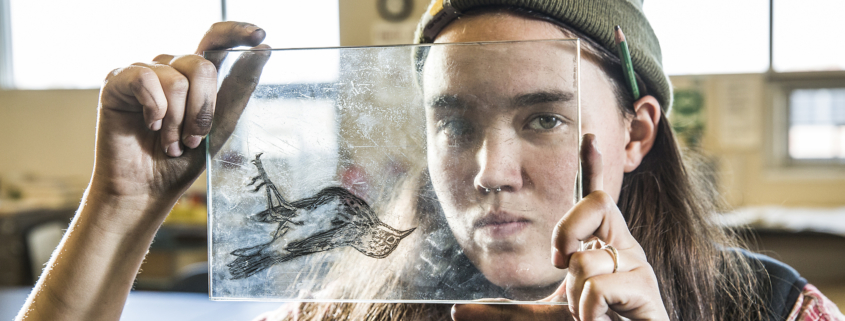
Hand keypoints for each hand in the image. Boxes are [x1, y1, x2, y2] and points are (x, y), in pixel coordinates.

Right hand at [91, 21, 269, 223]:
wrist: (147, 189)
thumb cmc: (182, 160)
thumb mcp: (222, 125)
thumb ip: (240, 87)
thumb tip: (264, 49)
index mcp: (196, 76)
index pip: (216, 39)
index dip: (237, 32)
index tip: (260, 34)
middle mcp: (171, 68)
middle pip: (202, 66)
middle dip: (203, 110)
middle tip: (192, 139)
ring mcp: (144, 72)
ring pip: (177, 80)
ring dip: (177, 121)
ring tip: (169, 143)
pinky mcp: (118, 81)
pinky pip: (145, 79)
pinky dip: (154, 109)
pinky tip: (149, 126)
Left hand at [451, 134, 668, 320]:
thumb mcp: (542, 317)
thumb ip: (501, 313)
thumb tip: (454, 311)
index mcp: (601, 246)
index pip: (597, 199)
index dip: (593, 166)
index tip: (589, 136)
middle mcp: (623, 248)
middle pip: (597, 203)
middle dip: (567, 230)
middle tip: (559, 264)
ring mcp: (638, 267)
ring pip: (586, 260)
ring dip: (576, 297)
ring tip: (591, 315)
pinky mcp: (646, 289)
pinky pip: (598, 287)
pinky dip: (589, 312)